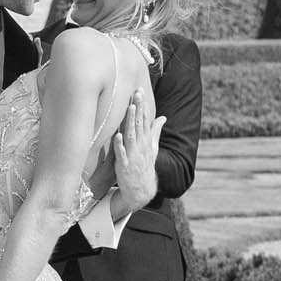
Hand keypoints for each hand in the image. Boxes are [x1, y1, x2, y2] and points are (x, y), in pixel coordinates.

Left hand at [113, 98, 164, 216]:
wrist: (141, 189)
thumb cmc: (144, 165)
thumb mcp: (152, 147)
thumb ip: (155, 130)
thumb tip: (163, 117)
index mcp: (146, 140)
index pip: (144, 119)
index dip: (142, 105)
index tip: (140, 90)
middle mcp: (140, 146)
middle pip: (139, 124)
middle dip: (138, 108)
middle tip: (137, 93)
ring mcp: (133, 155)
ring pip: (131, 135)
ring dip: (130, 122)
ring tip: (130, 108)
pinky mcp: (124, 166)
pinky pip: (122, 154)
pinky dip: (120, 145)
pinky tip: (118, 135)